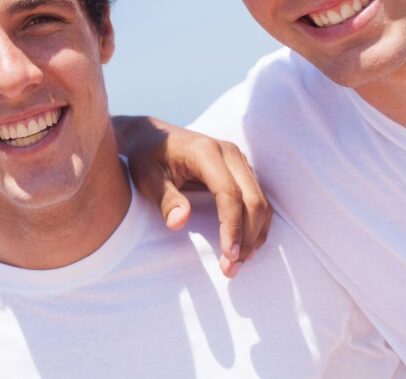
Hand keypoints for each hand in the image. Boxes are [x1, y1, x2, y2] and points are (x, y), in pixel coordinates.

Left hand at [115, 116, 271, 277]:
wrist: (149, 136)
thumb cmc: (145, 157)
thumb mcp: (146, 177)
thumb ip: (164, 199)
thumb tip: (178, 222)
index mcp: (205, 151)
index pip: (229, 193)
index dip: (232, 226)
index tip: (227, 255)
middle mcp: (228, 153)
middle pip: (253, 200)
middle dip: (247, 238)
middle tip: (231, 269)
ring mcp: (238, 160)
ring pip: (260, 202)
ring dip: (255, 236)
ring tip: (237, 265)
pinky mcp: (241, 171)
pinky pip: (258, 201)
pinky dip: (256, 226)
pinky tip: (245, 248)